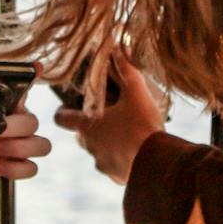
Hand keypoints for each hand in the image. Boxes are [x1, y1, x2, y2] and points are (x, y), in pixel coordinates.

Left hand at [0, 103, 51, 178]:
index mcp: (12, 104)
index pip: (27, 97)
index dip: (24, 98)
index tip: (15, 98)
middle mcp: (22, 123)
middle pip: (33, 124)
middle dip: (11, 129)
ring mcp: (23, 144)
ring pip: (42, 146)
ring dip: (16, 148)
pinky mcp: (17, 164)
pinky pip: (30, 168)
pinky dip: (12, 168)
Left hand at [52, 58, 163, 184]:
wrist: (160, 163)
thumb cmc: (144, 126)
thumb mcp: (136, 92)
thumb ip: (125, 69)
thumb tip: (117, 47)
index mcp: (88, 125)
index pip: (61, 118)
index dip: (64, 111)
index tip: (71, 108)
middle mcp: (89, 146)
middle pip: (82, 134)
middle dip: (93, 125)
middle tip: (110, 115)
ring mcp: (102, 163)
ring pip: (97, 150)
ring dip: (107, 142)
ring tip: (127, 133)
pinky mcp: (116, 176)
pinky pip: (112, 165)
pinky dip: (120, 158)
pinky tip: (136, 151)